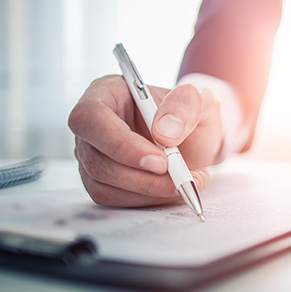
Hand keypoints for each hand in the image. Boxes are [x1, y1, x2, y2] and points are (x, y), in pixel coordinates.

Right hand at [68, 75, 223, 206]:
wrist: (194, 139)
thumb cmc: (190, 115)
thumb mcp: (199, 99)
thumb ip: (186, 105)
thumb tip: (164, 132)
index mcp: (106, 93)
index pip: (91, 118)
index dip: (121, 143)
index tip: (160, 161)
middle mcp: (92, 125)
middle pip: (96, 158)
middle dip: (141, 176)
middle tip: (180, 178)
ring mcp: (92, 154)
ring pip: (102, 183)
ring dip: (148, 190)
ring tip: (186, 181)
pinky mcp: (100, 180)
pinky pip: (113, 198)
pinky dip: (146, 199)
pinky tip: (171, 188)